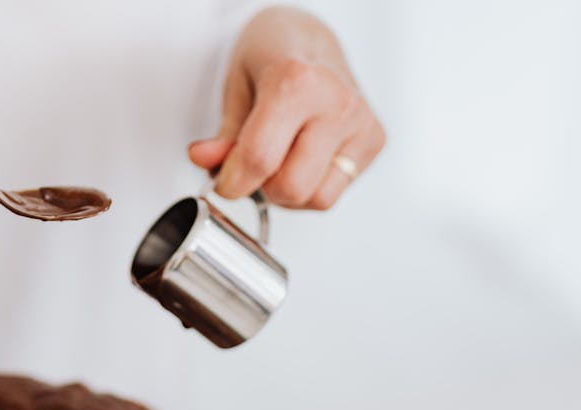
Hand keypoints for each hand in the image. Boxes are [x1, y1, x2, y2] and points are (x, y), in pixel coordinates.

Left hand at [188, 8, 384, 209]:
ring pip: (317, 199)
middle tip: (253, 168)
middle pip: (291, 187)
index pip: (259, 159)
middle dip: (262, 188)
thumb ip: (224, 135)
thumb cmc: (271, 59)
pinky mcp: (374, 141)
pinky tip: (303, 162)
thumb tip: (206, 162)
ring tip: (280, 162)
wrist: (309, 39)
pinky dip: (310, 191)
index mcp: (298, 81)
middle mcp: (337, 102)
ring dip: (288, 195)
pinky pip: (333, 194)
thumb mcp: (236, 90)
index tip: (224, 181)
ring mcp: (361, 122)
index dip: (232, 182)